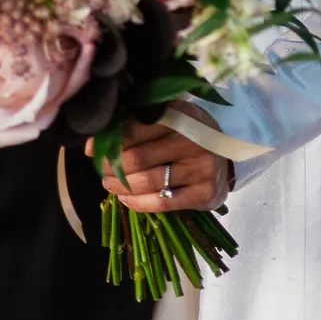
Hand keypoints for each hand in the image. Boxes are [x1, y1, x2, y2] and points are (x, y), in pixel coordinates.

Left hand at [90, 115, 229, 212]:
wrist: (227, 156)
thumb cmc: (188, 135)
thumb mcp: (170, 119)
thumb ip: (137, 124)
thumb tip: (95, 142)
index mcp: (180, 116)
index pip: (137, 128)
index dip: (111, 140)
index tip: (93, 149)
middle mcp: (192, 140)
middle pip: (139, 158)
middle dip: (113, 166)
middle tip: (100, 169)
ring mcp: (200, 168)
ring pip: (148, 181)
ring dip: (121, 186)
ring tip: (109, 184)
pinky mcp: (204, 193)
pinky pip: (162, 202)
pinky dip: (138, 203)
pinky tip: (126, 199)